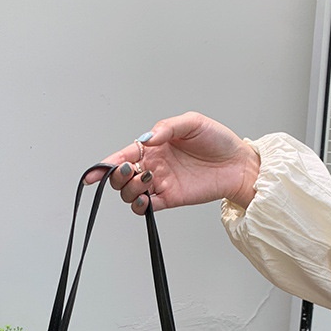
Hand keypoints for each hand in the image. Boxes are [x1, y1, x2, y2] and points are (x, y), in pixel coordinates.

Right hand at [87, 111, 259, 214]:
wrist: (237, 164)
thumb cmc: (217, 141)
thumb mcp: (192, 123)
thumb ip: (167, 128)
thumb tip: (148, 139)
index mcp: (153, 146)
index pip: (122, 155)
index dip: (105, 165)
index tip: (93, 173)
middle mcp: (153, 165)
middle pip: (121, 177)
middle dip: (117, 176)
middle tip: (131, 171)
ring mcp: (160, 184)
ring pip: (130, 193)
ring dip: (130, 189)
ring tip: (146, 180)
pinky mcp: (169, 199)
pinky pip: (146, 207)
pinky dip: (140, 206)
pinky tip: (145, 199)